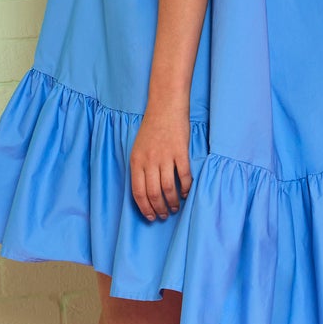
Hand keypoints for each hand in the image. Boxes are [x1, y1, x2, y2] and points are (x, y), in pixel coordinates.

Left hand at [129, 103, 192, 220]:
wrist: (166, 107)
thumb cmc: (152, 128)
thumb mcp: (138, 148)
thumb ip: (140, 168)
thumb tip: (146, 191)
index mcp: (136, 161)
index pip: (138, 192)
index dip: (144, 208)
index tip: (150, 217)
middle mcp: (149, 161)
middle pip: (153, 194)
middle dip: (159, 209)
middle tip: (164, 215)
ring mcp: (165, 157)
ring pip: (168, 188)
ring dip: (172, 202)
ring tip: (175, 208)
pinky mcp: (180, 152)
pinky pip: (183, 176)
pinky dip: (185, 188)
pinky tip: (186, 193)